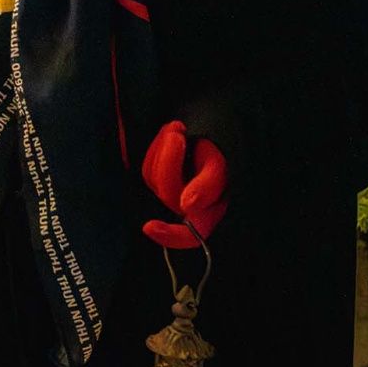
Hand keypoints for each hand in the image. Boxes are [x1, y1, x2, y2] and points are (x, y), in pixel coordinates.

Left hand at [140, 120, 227, 249]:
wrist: (210, 133)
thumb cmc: (219, 154)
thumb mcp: (219, 168)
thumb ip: (207, 187)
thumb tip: (187, 205)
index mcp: (207, 213)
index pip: (189, 235)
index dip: (170, 236)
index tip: (149, 226)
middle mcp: (185, 208)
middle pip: (166, 192)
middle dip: (170, 160)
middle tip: (179, 133)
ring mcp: (168, 193)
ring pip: (153, 177)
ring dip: (164, 148)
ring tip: (179, 130)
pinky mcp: (155, 179)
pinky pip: (148, 165)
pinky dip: (158, 146)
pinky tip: (173, 134)